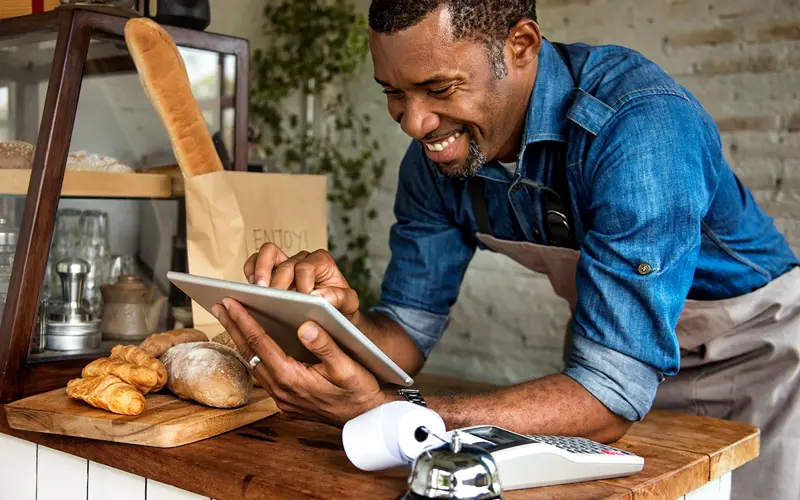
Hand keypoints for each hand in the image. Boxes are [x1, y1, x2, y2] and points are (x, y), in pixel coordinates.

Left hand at [212, 297, 387, 426]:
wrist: (366, 419)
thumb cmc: (360, 390)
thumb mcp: (348, 366)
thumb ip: (325, 345)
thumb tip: (305, 326)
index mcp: (292, 378)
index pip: (261, 343)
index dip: (244, 320)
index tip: (230, 302)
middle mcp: (281, 390)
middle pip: (250, 353)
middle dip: (233, 327)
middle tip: (219, 305)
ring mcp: (282, 398)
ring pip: (254, 364)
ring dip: (241, 340)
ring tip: (230, 319)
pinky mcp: (286, 400)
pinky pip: (263, 374)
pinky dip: (254, 354)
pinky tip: (253, 343)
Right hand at [243, 243, 358, 320]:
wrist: (333, 314)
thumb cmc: (340, 307)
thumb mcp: (348, 304)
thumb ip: (340, 298)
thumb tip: (319, 296)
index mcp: (321, 262)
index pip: (306, 267)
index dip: (302, 283)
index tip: (303, 299)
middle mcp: (302, 259)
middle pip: (284, 262)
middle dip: (278, 281)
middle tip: (274, 298)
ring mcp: (284, 263)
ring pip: (267, 254)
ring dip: (260, 271)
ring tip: (258, 291)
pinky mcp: (270, 272)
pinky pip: (254, 263)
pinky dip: (250, 272)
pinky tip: (252, 291)